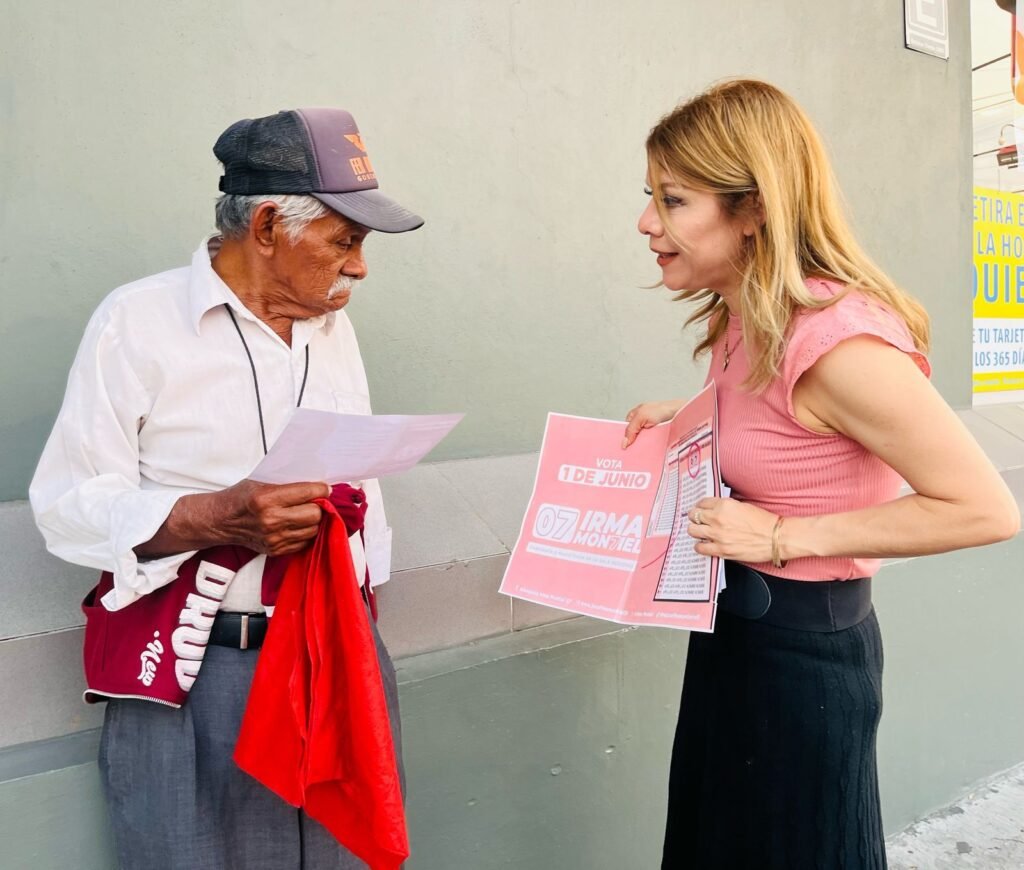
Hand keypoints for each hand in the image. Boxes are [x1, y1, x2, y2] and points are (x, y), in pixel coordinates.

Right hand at [215, 480, 330, 555]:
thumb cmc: (241, 498)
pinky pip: (304, 542)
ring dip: (314, 520)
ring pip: (313, 529)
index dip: (322, 490)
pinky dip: (305, 532)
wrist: (222, 521)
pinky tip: (298, 524)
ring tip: (306, 512)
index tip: (325, 488)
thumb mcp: (262, 481)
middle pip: (314, 514)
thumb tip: (318, 484)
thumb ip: (288, 483)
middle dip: (319, 505)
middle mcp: (270, 520)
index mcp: (266, 499)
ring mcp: (274, 538)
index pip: (308, 493)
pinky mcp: (276, 550)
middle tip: (315, 501)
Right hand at [621, 400, 683, 447]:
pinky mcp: (657, 435)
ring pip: (642, 441)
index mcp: (634, 416)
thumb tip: (624, 442)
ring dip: (642, 446)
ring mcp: (650, 430)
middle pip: (633, 437)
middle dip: (633, 444)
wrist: (679, 412)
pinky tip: (649, 451)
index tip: (622, 448)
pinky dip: (650, 447)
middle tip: (631, 453)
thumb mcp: (641, 417)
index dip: (624, 438)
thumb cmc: (661, 409)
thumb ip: (630, 429)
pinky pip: (651, 444)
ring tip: (640, 453)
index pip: (625, 430)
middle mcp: (641, 423)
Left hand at [687, 497, 778, 562]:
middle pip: (694, 515)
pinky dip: (700, 546)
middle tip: (697, 520)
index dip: (700, 506)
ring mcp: (718, 535)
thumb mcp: (742, 506)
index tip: (700, 509)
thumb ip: (726, 507)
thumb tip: (715, 510)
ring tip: (699, 531)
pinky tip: (704, 544)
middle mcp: (718, 519)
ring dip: (695, 530)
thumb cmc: (764, 522)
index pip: (702, 502)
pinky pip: (700, 547)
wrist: (775, 538)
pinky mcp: (721, 550)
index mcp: (724, 505)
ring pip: (692, 530)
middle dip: (695, 517)